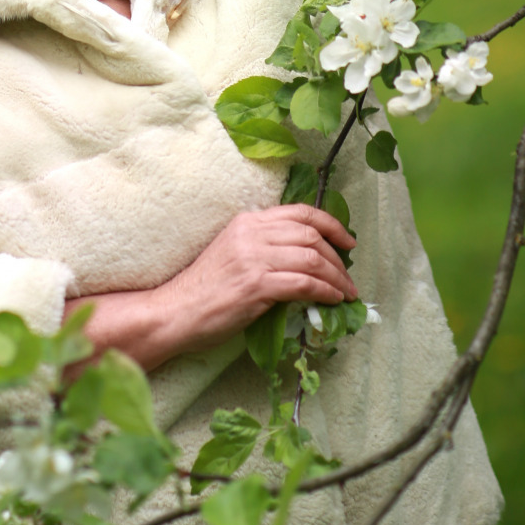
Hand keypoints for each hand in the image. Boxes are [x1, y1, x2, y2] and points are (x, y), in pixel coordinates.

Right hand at [63, 204, 357, 373]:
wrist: (175, 311)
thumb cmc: (204, 289)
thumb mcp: (233, 253)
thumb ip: (263, 247)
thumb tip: (304, 258)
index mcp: (247, 220)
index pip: (299, 212)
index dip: (331, 224)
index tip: (348, 241)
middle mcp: (252, 233)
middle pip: (310, 234)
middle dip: (338, 256)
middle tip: (348, 276)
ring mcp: (253, 257)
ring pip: (311, 257)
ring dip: (336, 277)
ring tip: (346, 292)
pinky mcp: (255, 284)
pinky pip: (303, 283)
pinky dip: (324, 291)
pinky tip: (332, 300)